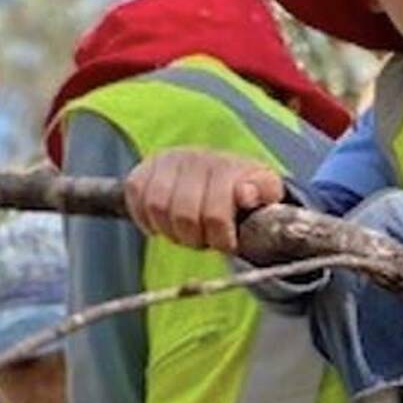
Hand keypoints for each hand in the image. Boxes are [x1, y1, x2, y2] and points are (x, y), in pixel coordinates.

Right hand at [124, 147, 283, 252]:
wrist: (221, 171)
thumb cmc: (244, 188)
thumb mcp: (266, 191)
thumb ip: (264, 192)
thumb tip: (245, 193)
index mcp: (226, 166)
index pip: (215, 212)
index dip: (220, 238)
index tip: (227, 244)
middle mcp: (194, 158)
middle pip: (183, 215)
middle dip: (195, 238)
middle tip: (204, 241)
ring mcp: (167, 160)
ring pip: (156, 207)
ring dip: (171, 231)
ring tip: (186, 234)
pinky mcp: (144, 167)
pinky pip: (135, 195)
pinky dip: (146, 218)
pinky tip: (163, 224)